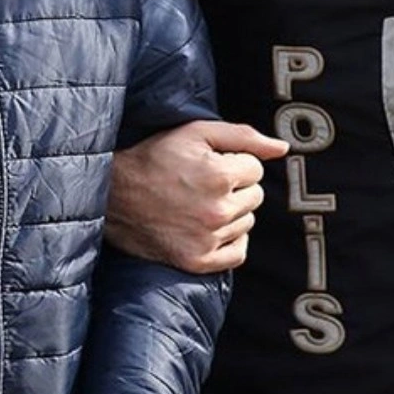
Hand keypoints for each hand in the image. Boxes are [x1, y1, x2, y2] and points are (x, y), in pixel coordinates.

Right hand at [107, 121, 287, 273]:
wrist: (110, 196)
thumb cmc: (152, 158)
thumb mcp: (194, 133)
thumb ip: (244, 136)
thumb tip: (282, 148)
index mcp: (220, 176)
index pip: (256, 170)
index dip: (233, 164)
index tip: (207, 165)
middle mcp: (217, 210)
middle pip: (255, 197)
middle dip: (235, 188)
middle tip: (201, 185)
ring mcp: (207, 239)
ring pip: (247, 223)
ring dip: (231, 213)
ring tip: (198, 205)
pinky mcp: (197, 260)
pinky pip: (238, 253)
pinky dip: (230, 241)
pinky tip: (209, 229)